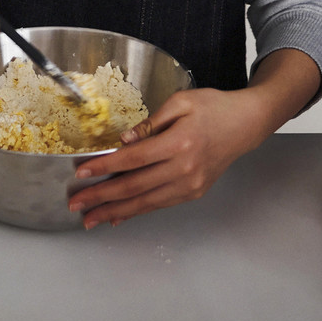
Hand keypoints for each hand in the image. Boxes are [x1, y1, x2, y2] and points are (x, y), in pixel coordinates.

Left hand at [68, 87, 261, 228]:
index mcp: (178, 142)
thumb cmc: (213, 107)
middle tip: (76, 203)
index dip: (105, 166)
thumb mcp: (181, 101)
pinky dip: (137, 212)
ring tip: (90, 219)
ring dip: (114, 211)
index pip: (133, 158)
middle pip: (134, 186)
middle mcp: (184, 168)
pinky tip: (119, 216)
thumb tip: (124, 142)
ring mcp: (190, 185)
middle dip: (101, 196)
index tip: (82, 172)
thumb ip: (150, 122)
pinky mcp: (193, 192)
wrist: (245, 124)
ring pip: (145, 202)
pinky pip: (159, 205)